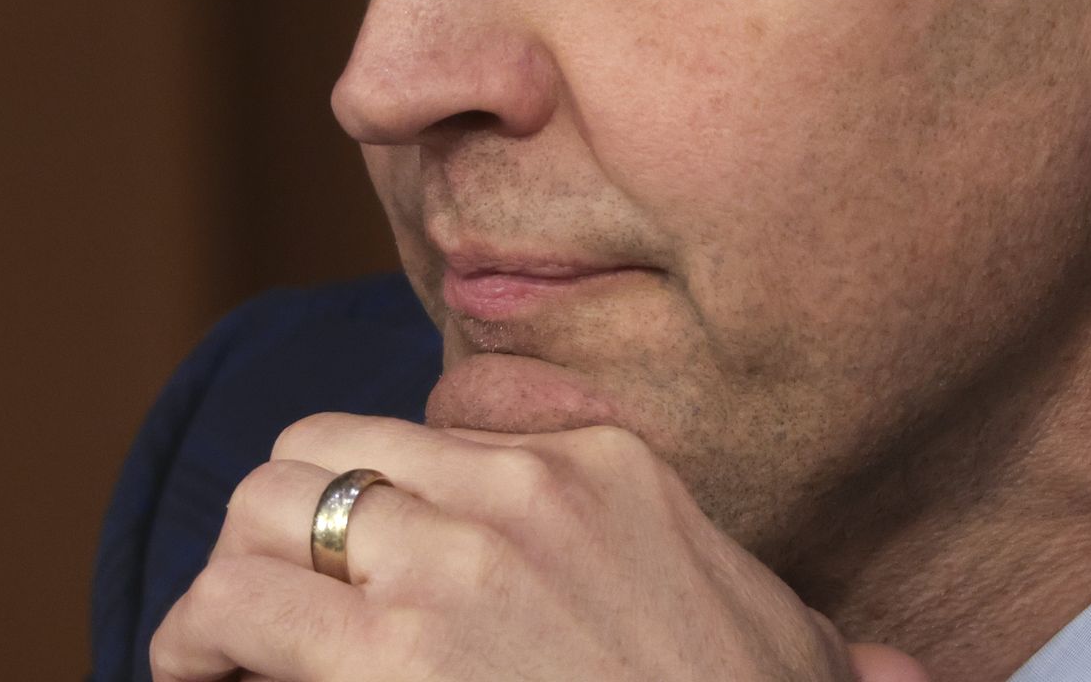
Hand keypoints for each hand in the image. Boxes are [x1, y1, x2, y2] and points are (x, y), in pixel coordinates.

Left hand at [149, 413, 927, 681]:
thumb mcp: (796, 652)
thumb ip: (779, 622)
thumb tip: (895, 669)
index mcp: (603, 469)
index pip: (430, 431)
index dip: (376, 499)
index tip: (363, 563)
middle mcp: (523, 494)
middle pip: (328, 453)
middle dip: (283, 526)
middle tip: (268, 604)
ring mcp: (456, 567)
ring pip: (267, 511)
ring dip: (227, 582)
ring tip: (220, 652)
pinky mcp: (391, 658)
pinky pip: (235, 612)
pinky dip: (195, 648)